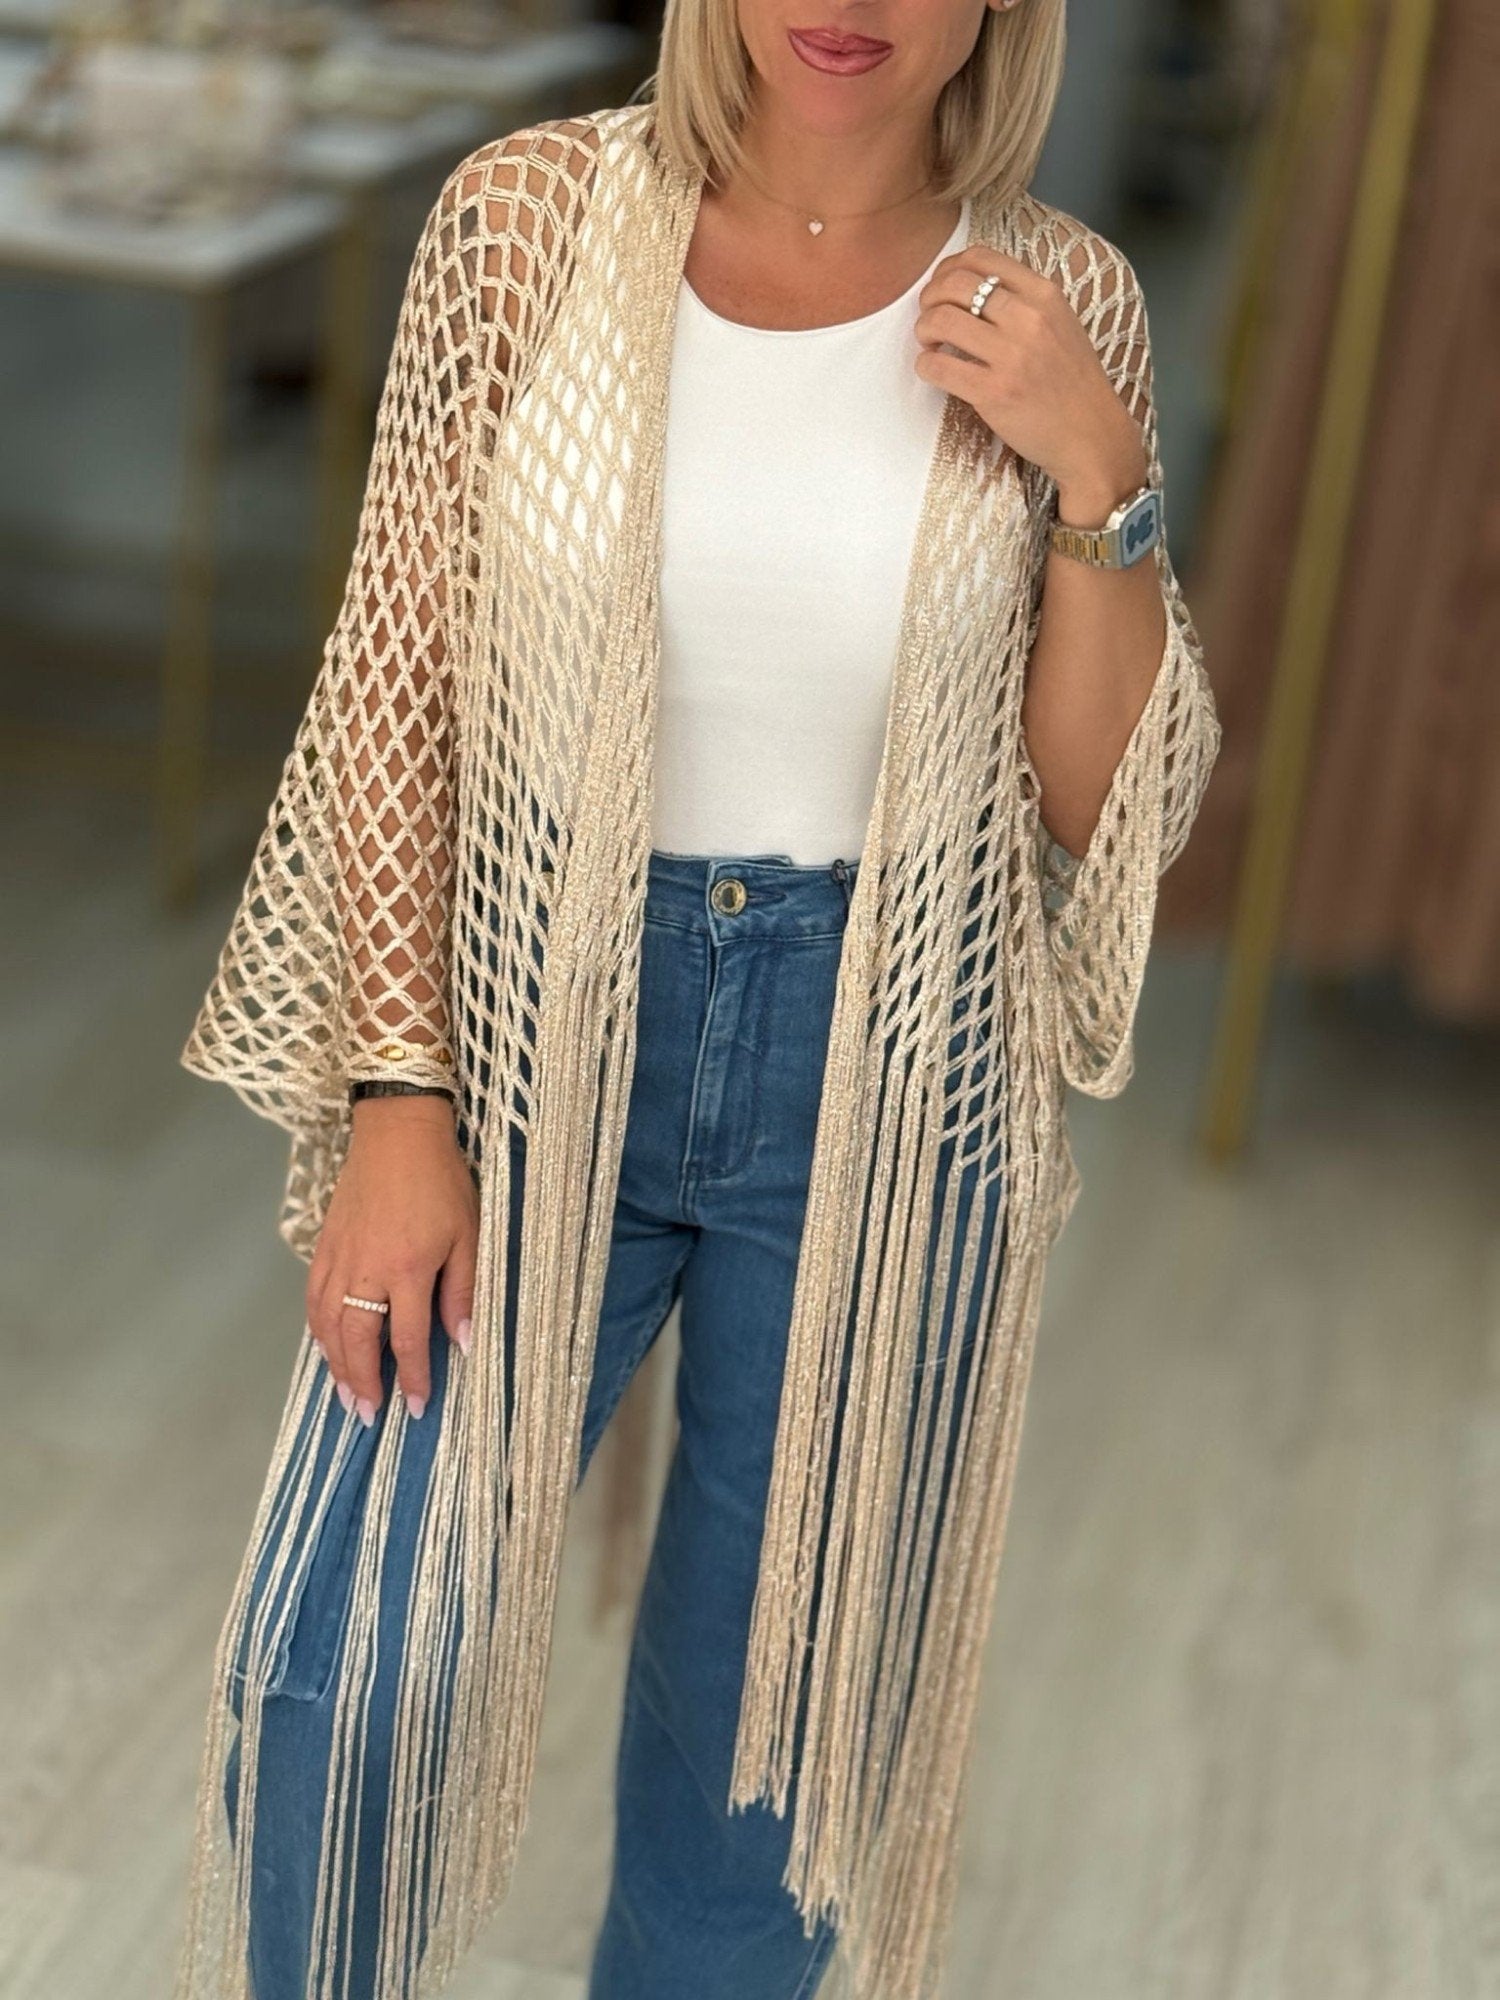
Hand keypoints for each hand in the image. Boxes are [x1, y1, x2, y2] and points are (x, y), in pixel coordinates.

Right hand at [306, 1094, 477, 1425]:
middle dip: (362, 1382)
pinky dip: (318, 1329)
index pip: (406, 1339)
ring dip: (334, 1364)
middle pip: (356, 1340)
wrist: (396, 1132)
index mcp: (407, 1269)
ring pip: (327, 1324)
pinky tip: (326, 1345)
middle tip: (368, 1414)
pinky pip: (313, 1298)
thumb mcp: (469, 1234)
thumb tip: (464, 1340)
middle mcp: (366, 1270)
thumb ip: (463, 1289)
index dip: (411, 1377)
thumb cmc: (442, 1181)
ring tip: (345, 1394)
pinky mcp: (324, 1245)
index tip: (417, 1406)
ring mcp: (339, 1258)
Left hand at [912, 248, 1146, 502]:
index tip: (942, 287)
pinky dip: (925, 365)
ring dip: (923, 330)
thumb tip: (969, 285)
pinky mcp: (993, 393)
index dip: (948, 268)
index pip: (980, 257)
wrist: (1091, 435)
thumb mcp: (1060, 322)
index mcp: (1044, 294)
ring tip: (930, 344)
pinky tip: (933, 369)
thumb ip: (1022, 299)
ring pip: (940, 321)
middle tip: (929, 316)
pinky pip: (937, 367)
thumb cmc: (1071, 381)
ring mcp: (1010, 356)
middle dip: (930, 298)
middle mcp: (1028, 318)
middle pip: (955, 285)